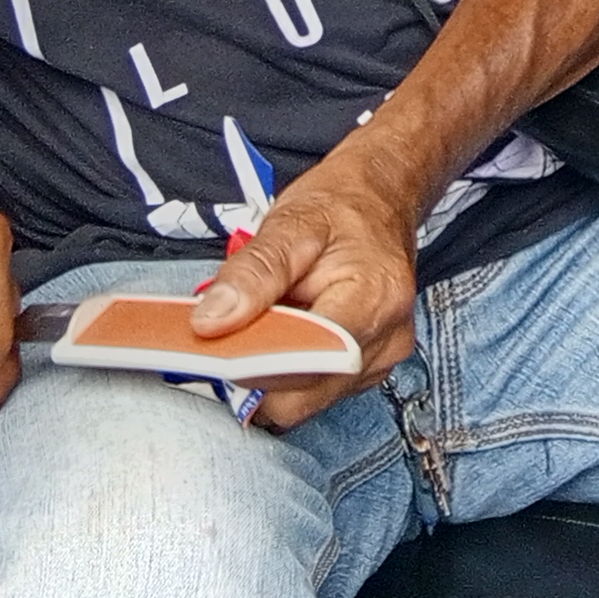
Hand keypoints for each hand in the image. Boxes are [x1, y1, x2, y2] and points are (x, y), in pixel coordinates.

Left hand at [184, 159, 425, 430]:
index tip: (218, 348)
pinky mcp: (371, 368)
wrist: (381, 196)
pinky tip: (291, 332)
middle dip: (258, 372)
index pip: (306, 364)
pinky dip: (291, 371)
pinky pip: (316, 392)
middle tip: (235, 330)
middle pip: (302, 396)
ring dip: (274, 373)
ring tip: (270, 322)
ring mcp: (383, 357)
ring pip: (305, 400)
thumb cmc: (342, 204)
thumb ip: (251, 273)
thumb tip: (211, 322)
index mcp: (374, 298)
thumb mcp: (290, 223)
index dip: (254, 365)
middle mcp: (388, 337)